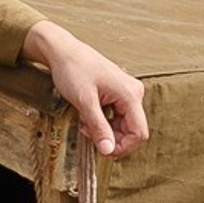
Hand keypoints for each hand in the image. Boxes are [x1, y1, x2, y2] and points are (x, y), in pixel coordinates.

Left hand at [22, 21, 148, 159]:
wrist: (64, 51)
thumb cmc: (73, 70)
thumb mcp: (84, 102)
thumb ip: (98, 127)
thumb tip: (108, 150)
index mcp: (130, 95)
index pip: (139, 133)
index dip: (122, 147)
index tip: (102, 149)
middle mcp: (134, 93)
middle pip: (132, 130)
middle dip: (111, 137)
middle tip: (87, 133)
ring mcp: (127, 92)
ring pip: (124, 125)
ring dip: (105, 130)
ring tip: (85, 123)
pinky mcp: (119, 93)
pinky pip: (118, 116)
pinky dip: (104, 121)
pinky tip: (88, 115)